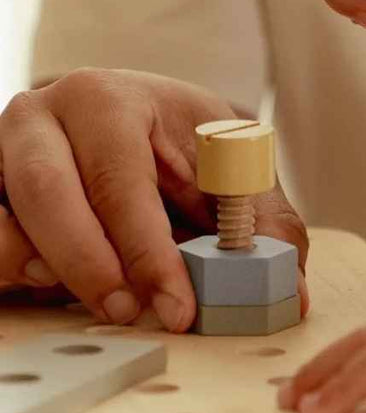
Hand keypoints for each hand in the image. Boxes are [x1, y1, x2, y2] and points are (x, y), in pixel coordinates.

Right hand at [0, 68, 308, 330]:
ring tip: (101, 297)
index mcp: (107, 99)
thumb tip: (290, 291)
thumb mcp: (231, 168)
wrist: (135, 123)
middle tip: (133, 313)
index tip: (177, 308)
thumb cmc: (184, 144)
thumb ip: (263, 223)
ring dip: (43, 269)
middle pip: (46, 193)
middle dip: (91, 265)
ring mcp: (1, 153)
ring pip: (3, 221)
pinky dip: (15, 270)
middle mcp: (41, 117)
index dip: (147, 251)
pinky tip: (56, 283)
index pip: (120, 178)